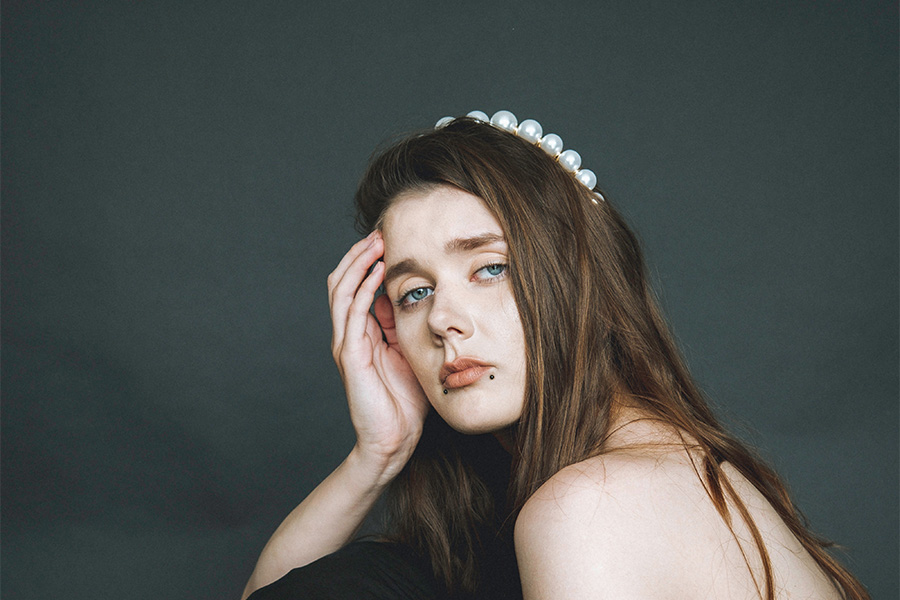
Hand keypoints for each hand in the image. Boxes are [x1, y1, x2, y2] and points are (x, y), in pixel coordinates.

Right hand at [327, 231, 428, 476]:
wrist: (394, 441)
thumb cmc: (405, 402)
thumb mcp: (408, 353)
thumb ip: (403, 326)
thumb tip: (408, 296)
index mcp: (362, 333)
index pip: (356, 286)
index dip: (367, 261)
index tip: (388, 239)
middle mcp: (349, 335)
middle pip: (342, 281)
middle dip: (359, 254)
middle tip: (380, 232)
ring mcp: (346, 344)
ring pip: (342, 291)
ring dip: (358, 264)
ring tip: (376, 243)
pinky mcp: (350, 357)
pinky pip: (352, 314)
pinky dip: (363, 289)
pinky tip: (376, 273)